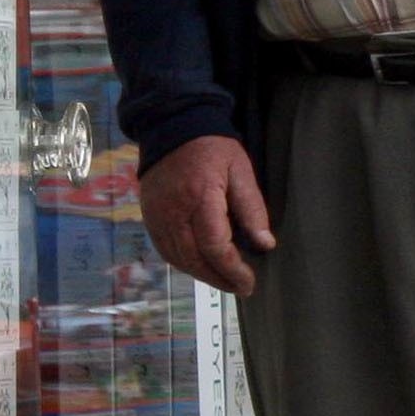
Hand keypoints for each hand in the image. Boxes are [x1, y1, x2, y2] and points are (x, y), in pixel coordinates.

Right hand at [138, 135, 275, 297]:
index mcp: (200, 197)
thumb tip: (265, 244)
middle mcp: (173, 211)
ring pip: (178, 258)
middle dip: (219, 279)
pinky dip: (184, 263)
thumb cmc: (213, 148)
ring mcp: (157, 216)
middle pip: (193, 258)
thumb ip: (252, 208)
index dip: (232, 269)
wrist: (172, 127)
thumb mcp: (241, 171)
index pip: (214, 245)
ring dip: (202, 275)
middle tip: (241, 288)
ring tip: (225, 282)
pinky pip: (165, 250)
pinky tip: (202, 267)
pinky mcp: (148, 217)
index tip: (249, 282)